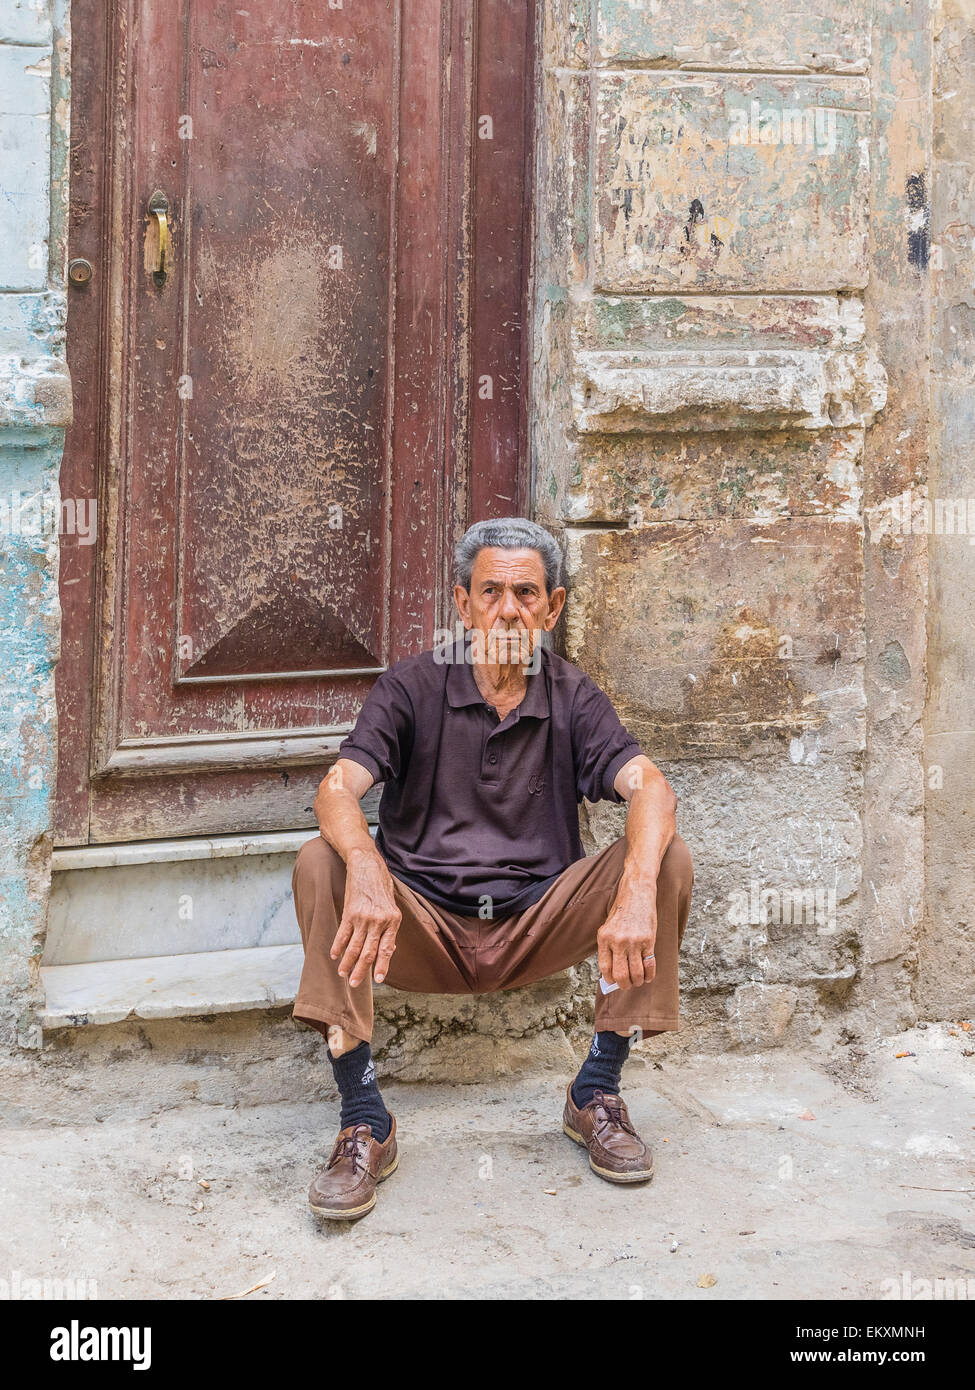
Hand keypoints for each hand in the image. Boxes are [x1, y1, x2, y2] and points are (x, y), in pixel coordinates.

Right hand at [330, 847, 401, 985]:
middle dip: (361, 970)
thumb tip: (389, 951)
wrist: (367, 866)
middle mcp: (379, 921)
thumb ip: (390, 929)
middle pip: (369, 951)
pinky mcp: (350, 912)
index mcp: (393, 921)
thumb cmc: (381, 888)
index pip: (387, 949)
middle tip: (354, 984)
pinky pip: (343, 934)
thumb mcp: (392, 907)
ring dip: (347, 962)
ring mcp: (363, 917)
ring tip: (343, 974)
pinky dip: (338, 946)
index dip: (382, 965)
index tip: (378, 980)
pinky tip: (334, 955)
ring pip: (354, 946)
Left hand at [596, 889, 657, 988]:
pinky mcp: (649, 940)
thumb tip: (613, 973)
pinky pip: (649, 965)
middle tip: (627, 985)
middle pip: (621, 974)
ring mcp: (634, 942)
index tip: (613, 982)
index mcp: (604, 938)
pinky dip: (649, 975)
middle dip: (624, 985)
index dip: (610, 979)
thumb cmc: (622, 911)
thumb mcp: (609, 927)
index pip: (605, 968)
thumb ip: (609, 948)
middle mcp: (618, 941)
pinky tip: (648, 977)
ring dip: (637, 981)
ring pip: (636, 973)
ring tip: (638, 981)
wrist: (637, 893)